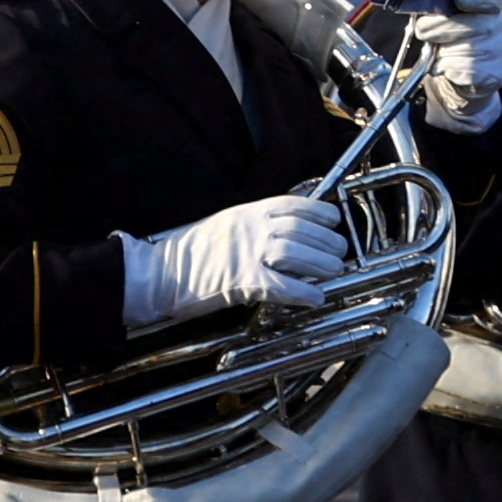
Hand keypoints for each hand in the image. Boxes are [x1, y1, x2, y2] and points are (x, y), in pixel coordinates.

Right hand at [125, 190, 348, 331]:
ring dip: (322, 264)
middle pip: (301, 230)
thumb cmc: (192, 252)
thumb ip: (255, 224)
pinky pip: (282, 286)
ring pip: (297, 254)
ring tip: (335, 272)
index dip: (320, 212)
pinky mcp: (242, 281)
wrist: (161, 272)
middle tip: (339, 252)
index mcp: (247, 212)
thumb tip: (288, 232)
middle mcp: (251, 228)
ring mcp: (247, 253)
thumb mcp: (227, 223)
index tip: (334, 220)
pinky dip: (304, 292)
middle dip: (327, 241)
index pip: (293, 205)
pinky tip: (316, 297)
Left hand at [403, 0, 501, 136]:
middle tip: (423, 33)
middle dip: (435, 30)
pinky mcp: (493, 74)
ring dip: (439, 54)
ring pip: (456, 50)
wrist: (471, 78)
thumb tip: (426, 14)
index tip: (458, 0)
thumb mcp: (454, 18)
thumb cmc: (457, 41)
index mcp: (492, 6)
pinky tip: (448, 68)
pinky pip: (457, 69)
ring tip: (441, 54)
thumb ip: (444, 10)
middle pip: (462, 25)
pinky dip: (443, 69)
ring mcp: (500, 52)